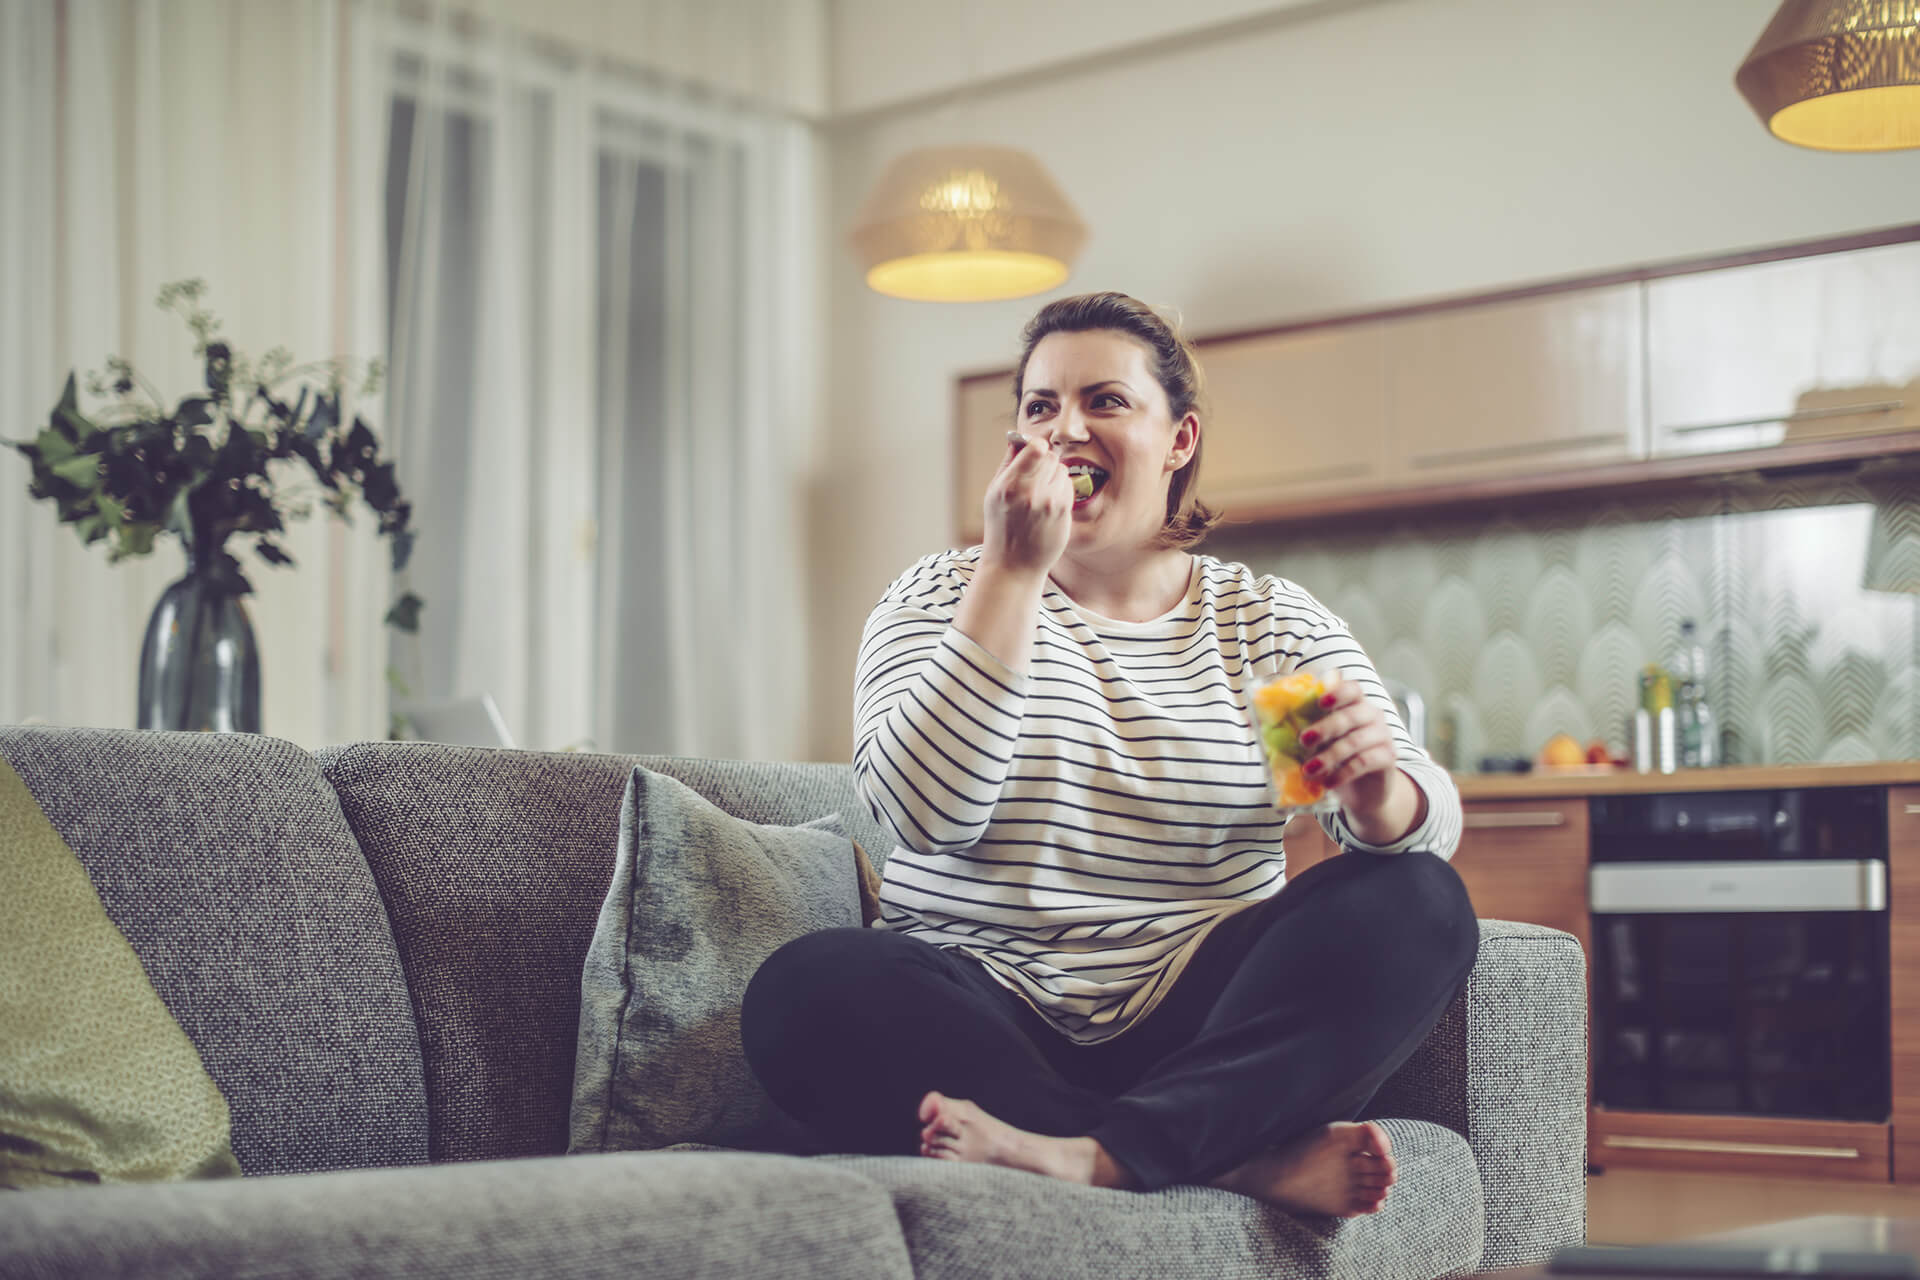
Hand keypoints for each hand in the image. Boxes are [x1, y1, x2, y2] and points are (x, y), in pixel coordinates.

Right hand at [983, 431, 1072, 576]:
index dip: (1036, 446)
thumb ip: (1007, 464)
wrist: (1013, 565)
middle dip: (1043, 461)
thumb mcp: (993, 494)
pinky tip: (1048, 504)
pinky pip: (1068, 486)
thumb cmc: (1000, 528)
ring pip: (1061, 470)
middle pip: (1050, 456)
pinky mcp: (1063, 512)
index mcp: (1008, 485)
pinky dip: (1060, 490)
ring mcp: (1049, 503)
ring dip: (1053, 476)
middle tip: (1035, 474)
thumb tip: (1018, 439)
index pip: (1035, 448)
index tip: (1033, 452)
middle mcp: (1030, 492)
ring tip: (1040, 493)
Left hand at [1299, 676, 1423, 838]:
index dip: (1338, 691)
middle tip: (1303, 740)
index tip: (1320, 702)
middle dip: (1326, 727)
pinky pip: (1364, 762)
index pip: (1352, 688)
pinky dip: (1342, 773)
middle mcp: (1372, 715)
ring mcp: (1382, 735)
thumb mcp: (1318, 742)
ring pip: (1356, 741)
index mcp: (1354, 703)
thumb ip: (1300, 728)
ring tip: (1308, 770)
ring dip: (1329, 756)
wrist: (1361, 790)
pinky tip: (1327, 783)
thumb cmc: (1335, 758)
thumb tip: (1258, 718)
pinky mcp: (1388, 757)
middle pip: (1352, 715)